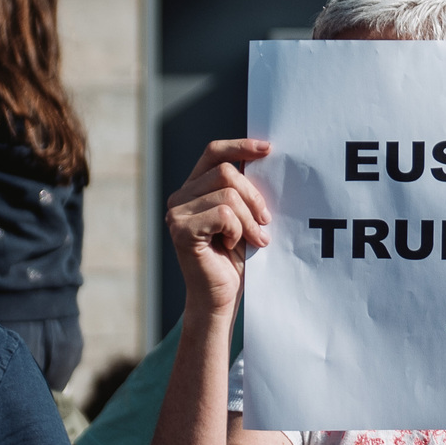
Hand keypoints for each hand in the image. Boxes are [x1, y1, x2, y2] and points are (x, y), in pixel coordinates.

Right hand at [164, 140, 272, 315]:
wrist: (221, 298)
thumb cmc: (235, 259)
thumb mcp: (243, 216)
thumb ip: (243, 190)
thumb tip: (265, 158)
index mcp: (194, 188)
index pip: (214, 152)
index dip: (240, 146)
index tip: (268, 149)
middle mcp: (180, 197)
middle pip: (226, 172)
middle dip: (254, 197)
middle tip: (265, 221)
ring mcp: (177, 213)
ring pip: (228, 194)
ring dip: (249, 220)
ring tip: (254, 239)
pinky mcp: (181, 230)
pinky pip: (224, 215)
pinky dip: (238, 231)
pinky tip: (233, 246)